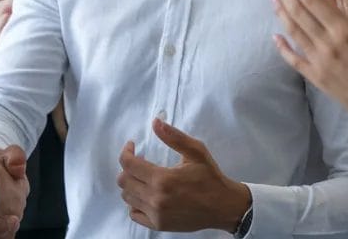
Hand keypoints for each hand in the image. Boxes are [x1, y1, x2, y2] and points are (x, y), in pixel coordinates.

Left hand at [117, 119, 250, 232]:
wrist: (223, 206)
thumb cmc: (210, 177)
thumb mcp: (196, 151)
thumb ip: (174, 136)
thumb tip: (155, 122)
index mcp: (162, 179)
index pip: (128, 164)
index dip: (126, 152)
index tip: (132, 146)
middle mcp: (155, 199)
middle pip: (123, 181)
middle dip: (127, 167)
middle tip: (139, 161)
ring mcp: (155, 214)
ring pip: (127, 197)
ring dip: (131, 184)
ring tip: (143, 177)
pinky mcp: (158, 225)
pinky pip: (134, 214)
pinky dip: (135, 203)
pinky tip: (145, 195)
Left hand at [272, 0, 347, 140]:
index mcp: (345, 31)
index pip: (313, 0)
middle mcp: (326, 44)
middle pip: (298, 12)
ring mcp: (318, 62)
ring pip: (293, 32)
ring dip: (282, 12)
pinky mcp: (316, 76)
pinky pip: (294, 60)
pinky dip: (282, 47)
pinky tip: (275, 36)